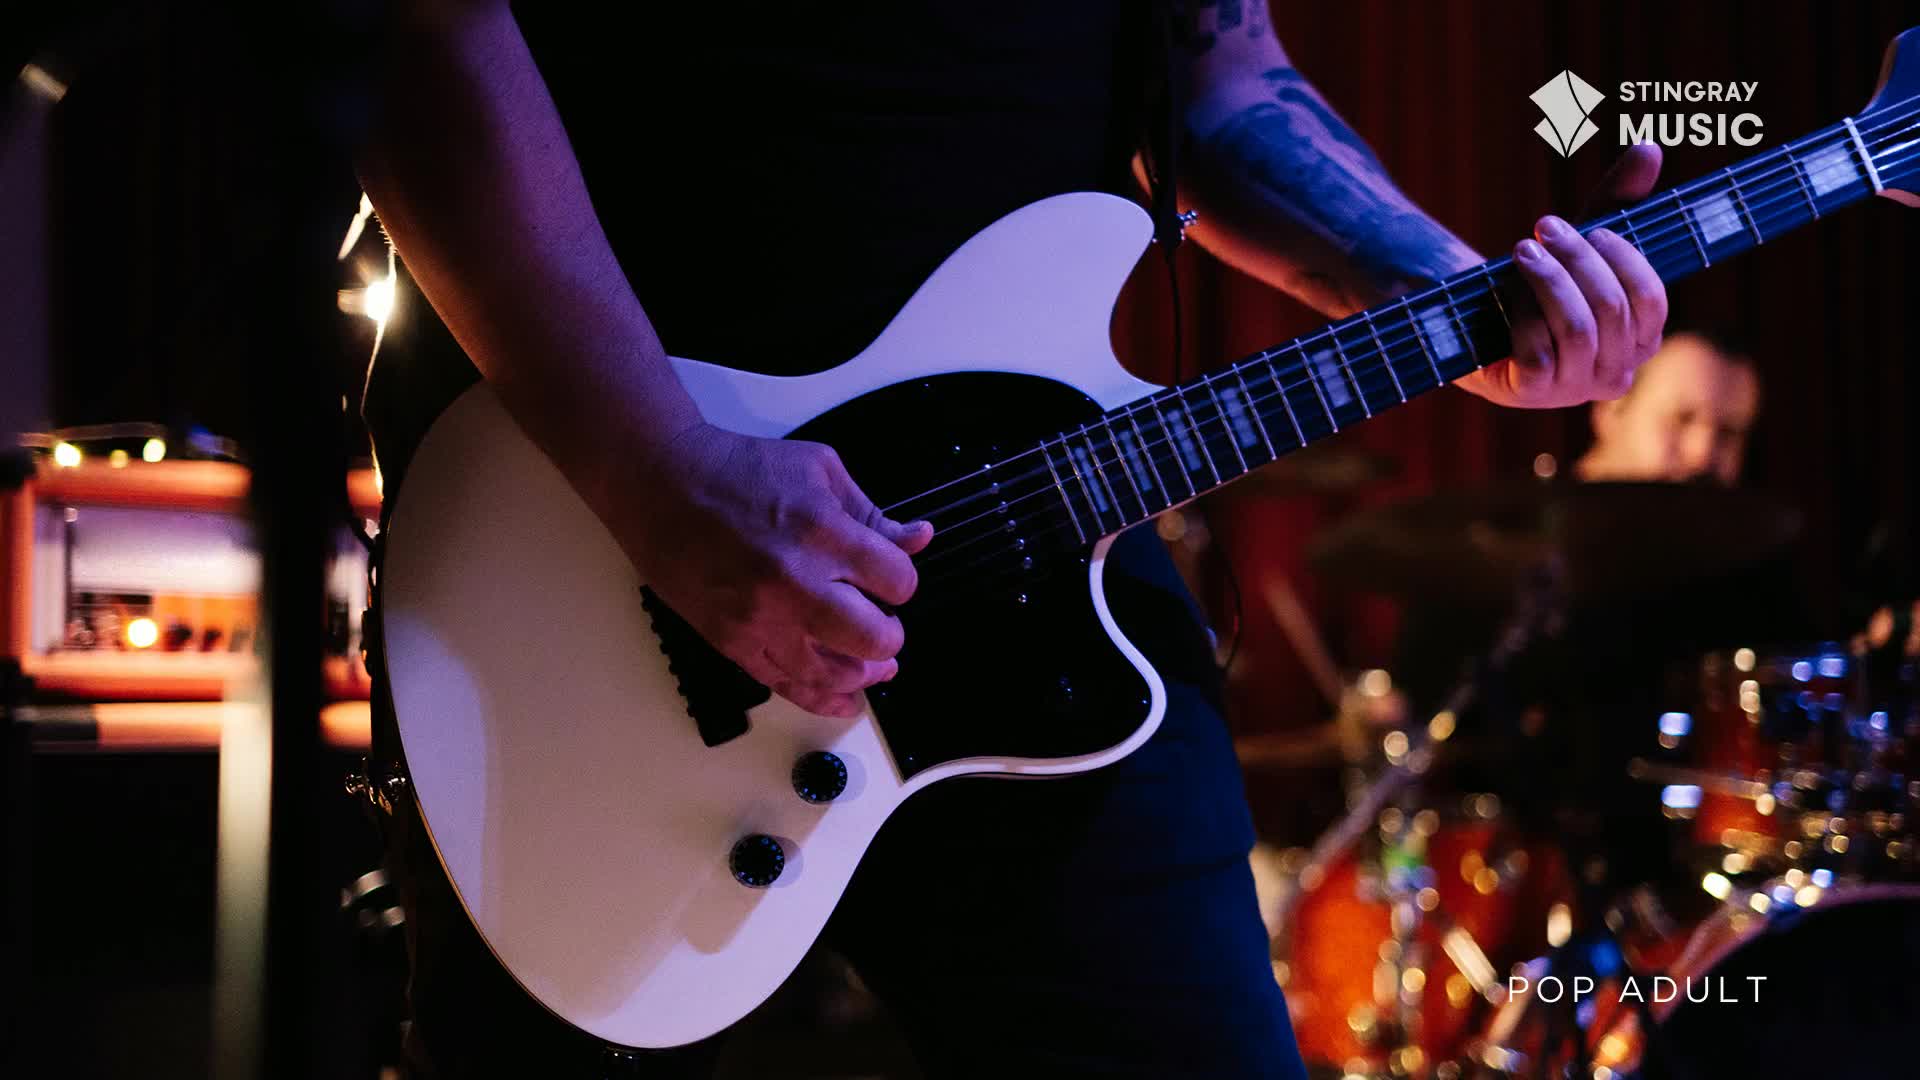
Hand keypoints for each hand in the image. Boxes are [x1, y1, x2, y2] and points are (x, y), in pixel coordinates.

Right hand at [616, 422, 932, 717]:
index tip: (889, 579)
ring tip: (870, 663)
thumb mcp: (819, 471)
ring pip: (834, 673)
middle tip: (882, 623)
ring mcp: (760, 618)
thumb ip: (872, 514)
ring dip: (862, 672)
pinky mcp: (733, 641)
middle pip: (873, 637)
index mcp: (821, 532)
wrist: (661, 486)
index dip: (901, 582)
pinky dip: (823, 699)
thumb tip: (918, 538)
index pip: (896, 581)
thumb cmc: (737, 471)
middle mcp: (793, 581)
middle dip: (888, 634)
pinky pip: (787, 687)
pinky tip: (845, 701)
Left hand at [1458, 144, 1669, 407]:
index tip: (1589, 227)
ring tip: (1522, 251)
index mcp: (1641, 340)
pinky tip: (1507, 295)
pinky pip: (1538, 351)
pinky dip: (1522, 315)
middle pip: (1612, 307)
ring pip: (1578, 328)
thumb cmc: (1540, 283)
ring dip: (1548, 281)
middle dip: (1577, 259)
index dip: (1620, 258)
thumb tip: (1650, 147)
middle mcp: (1616, 373)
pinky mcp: (1531, 393)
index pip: (1650, 298)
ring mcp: (1574, 389)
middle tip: (1543, 228)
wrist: (1475, 320)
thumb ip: (1617, 200)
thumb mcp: (1580, 241)